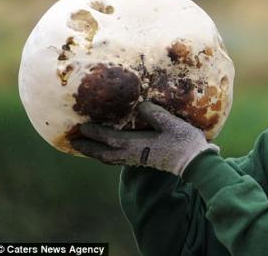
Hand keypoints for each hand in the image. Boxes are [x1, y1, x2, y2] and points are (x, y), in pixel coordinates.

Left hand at [70, 101, 218, 175]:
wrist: (195, 162)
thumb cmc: (184, 141)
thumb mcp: (170, 123)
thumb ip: (153, 113)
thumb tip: (139, 105)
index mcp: (136, 145)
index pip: (109, 138)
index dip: (94, 132)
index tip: (80, 126)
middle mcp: (132, 154)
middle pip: (103, 153)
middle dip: (87, 147)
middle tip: (72, 141)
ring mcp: (137, 159)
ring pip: (109, 158)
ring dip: (95, 153)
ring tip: (84, 147)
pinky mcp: (143, 161)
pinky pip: (117, 159)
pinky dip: (107, 155)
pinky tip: (108, 150)